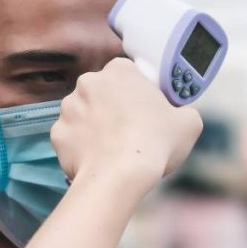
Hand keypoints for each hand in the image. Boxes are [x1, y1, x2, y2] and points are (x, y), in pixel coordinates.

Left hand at [49, 59, 203, 195]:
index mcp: (119, 71)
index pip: (129, 75)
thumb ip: (183, 111)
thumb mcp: (189, 123)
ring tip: (114, 149)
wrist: (120, 176)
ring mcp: (68, 108)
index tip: (146, 111)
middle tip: (131, 132)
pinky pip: (72, 137)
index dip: (139, 94)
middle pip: (104, 93)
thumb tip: (180, 116)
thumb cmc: (154, 144)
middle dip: (114, 108)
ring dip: (96, 126)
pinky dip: (82, 147)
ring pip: (84, 114)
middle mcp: (89, 82)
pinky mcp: (57, 134)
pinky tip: (98, 159)